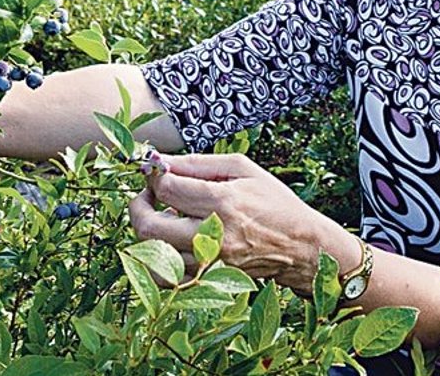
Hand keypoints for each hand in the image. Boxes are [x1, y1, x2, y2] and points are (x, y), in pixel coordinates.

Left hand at [127, 153, 353, 293]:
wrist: (301, 246)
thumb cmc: (274, 202)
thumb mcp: (242, 169)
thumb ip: (198, 163)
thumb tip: (160, 160)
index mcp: (223, 202)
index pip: (166, 188)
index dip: (153, 176)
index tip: (155, 170)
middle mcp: (214, 235)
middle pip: (149, 226)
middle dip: (139, 205)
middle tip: (148, 194)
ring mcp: (210, 262)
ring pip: (153, 255)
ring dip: (148, 231)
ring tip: (161, 216)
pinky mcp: (209, 279)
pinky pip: (167, 276)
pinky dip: (158, 258)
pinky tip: (169, 241)